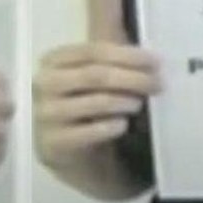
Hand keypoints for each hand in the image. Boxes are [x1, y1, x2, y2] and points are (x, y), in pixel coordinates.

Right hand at [33, 42, 159, 167]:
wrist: (65, 151)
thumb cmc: (84, 107)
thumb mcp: (91, 80)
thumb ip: (112, 63)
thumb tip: (153, 54)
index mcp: (53, 60)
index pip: (93, 51)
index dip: (127, 54)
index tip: (156, 60)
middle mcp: (43, 83)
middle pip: (95, 75)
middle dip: (132, 78)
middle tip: (158, 83)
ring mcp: (44, 114)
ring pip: (93, 102)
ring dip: (124, 101)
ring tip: (141, 102)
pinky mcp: (51, 143)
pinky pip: (87, 132)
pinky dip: (110, 126)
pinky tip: (123, 124)